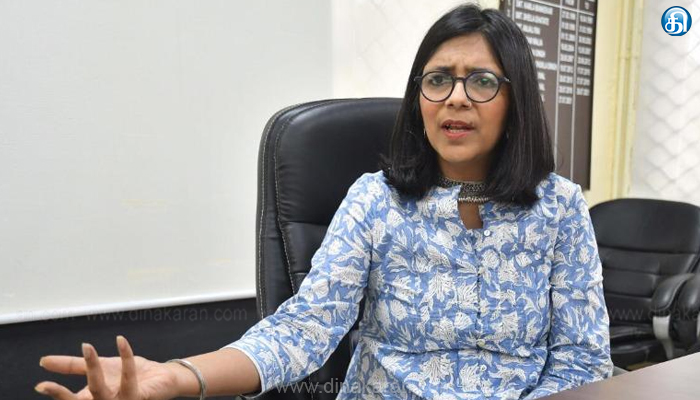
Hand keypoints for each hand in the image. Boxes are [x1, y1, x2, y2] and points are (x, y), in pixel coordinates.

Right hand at [36, 336, 179, 399]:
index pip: (71, 399)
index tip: (40, 385)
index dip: (56, 393)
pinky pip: (128, 377)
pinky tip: (120, 341)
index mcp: (94, 397)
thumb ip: (73, 365)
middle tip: (45, 385)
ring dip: (92, 368)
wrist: (162, 376)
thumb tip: (44, 361)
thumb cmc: (131, 374)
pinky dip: (125, 356)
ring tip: (86, 347)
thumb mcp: (100, 366)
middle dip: (62, 396)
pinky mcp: (138, 396)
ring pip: (101, 391)